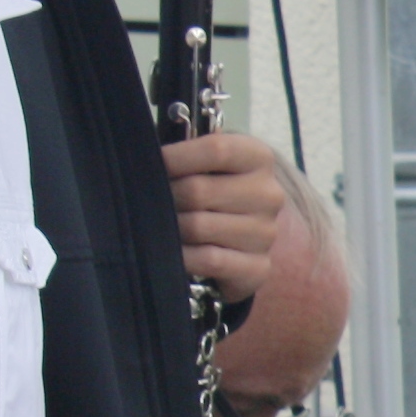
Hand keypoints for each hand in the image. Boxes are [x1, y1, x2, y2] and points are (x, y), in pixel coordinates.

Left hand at [162, 132, 286, 303]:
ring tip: (164, 225)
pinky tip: (174, 252)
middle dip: (165, 197)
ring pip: (199, 227)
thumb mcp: (206, 161)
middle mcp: (269, 195)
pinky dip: (184, 257)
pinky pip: (209, 260)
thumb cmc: (212, 187)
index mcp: (259, 158)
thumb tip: (146, 161)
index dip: (176, 157)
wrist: (243, 232)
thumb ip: (186, 153)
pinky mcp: (259, 267)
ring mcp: (266, 233)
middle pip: (198, 191)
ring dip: (171, 229)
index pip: (216, 150)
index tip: (151, 165)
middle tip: (151, 201)